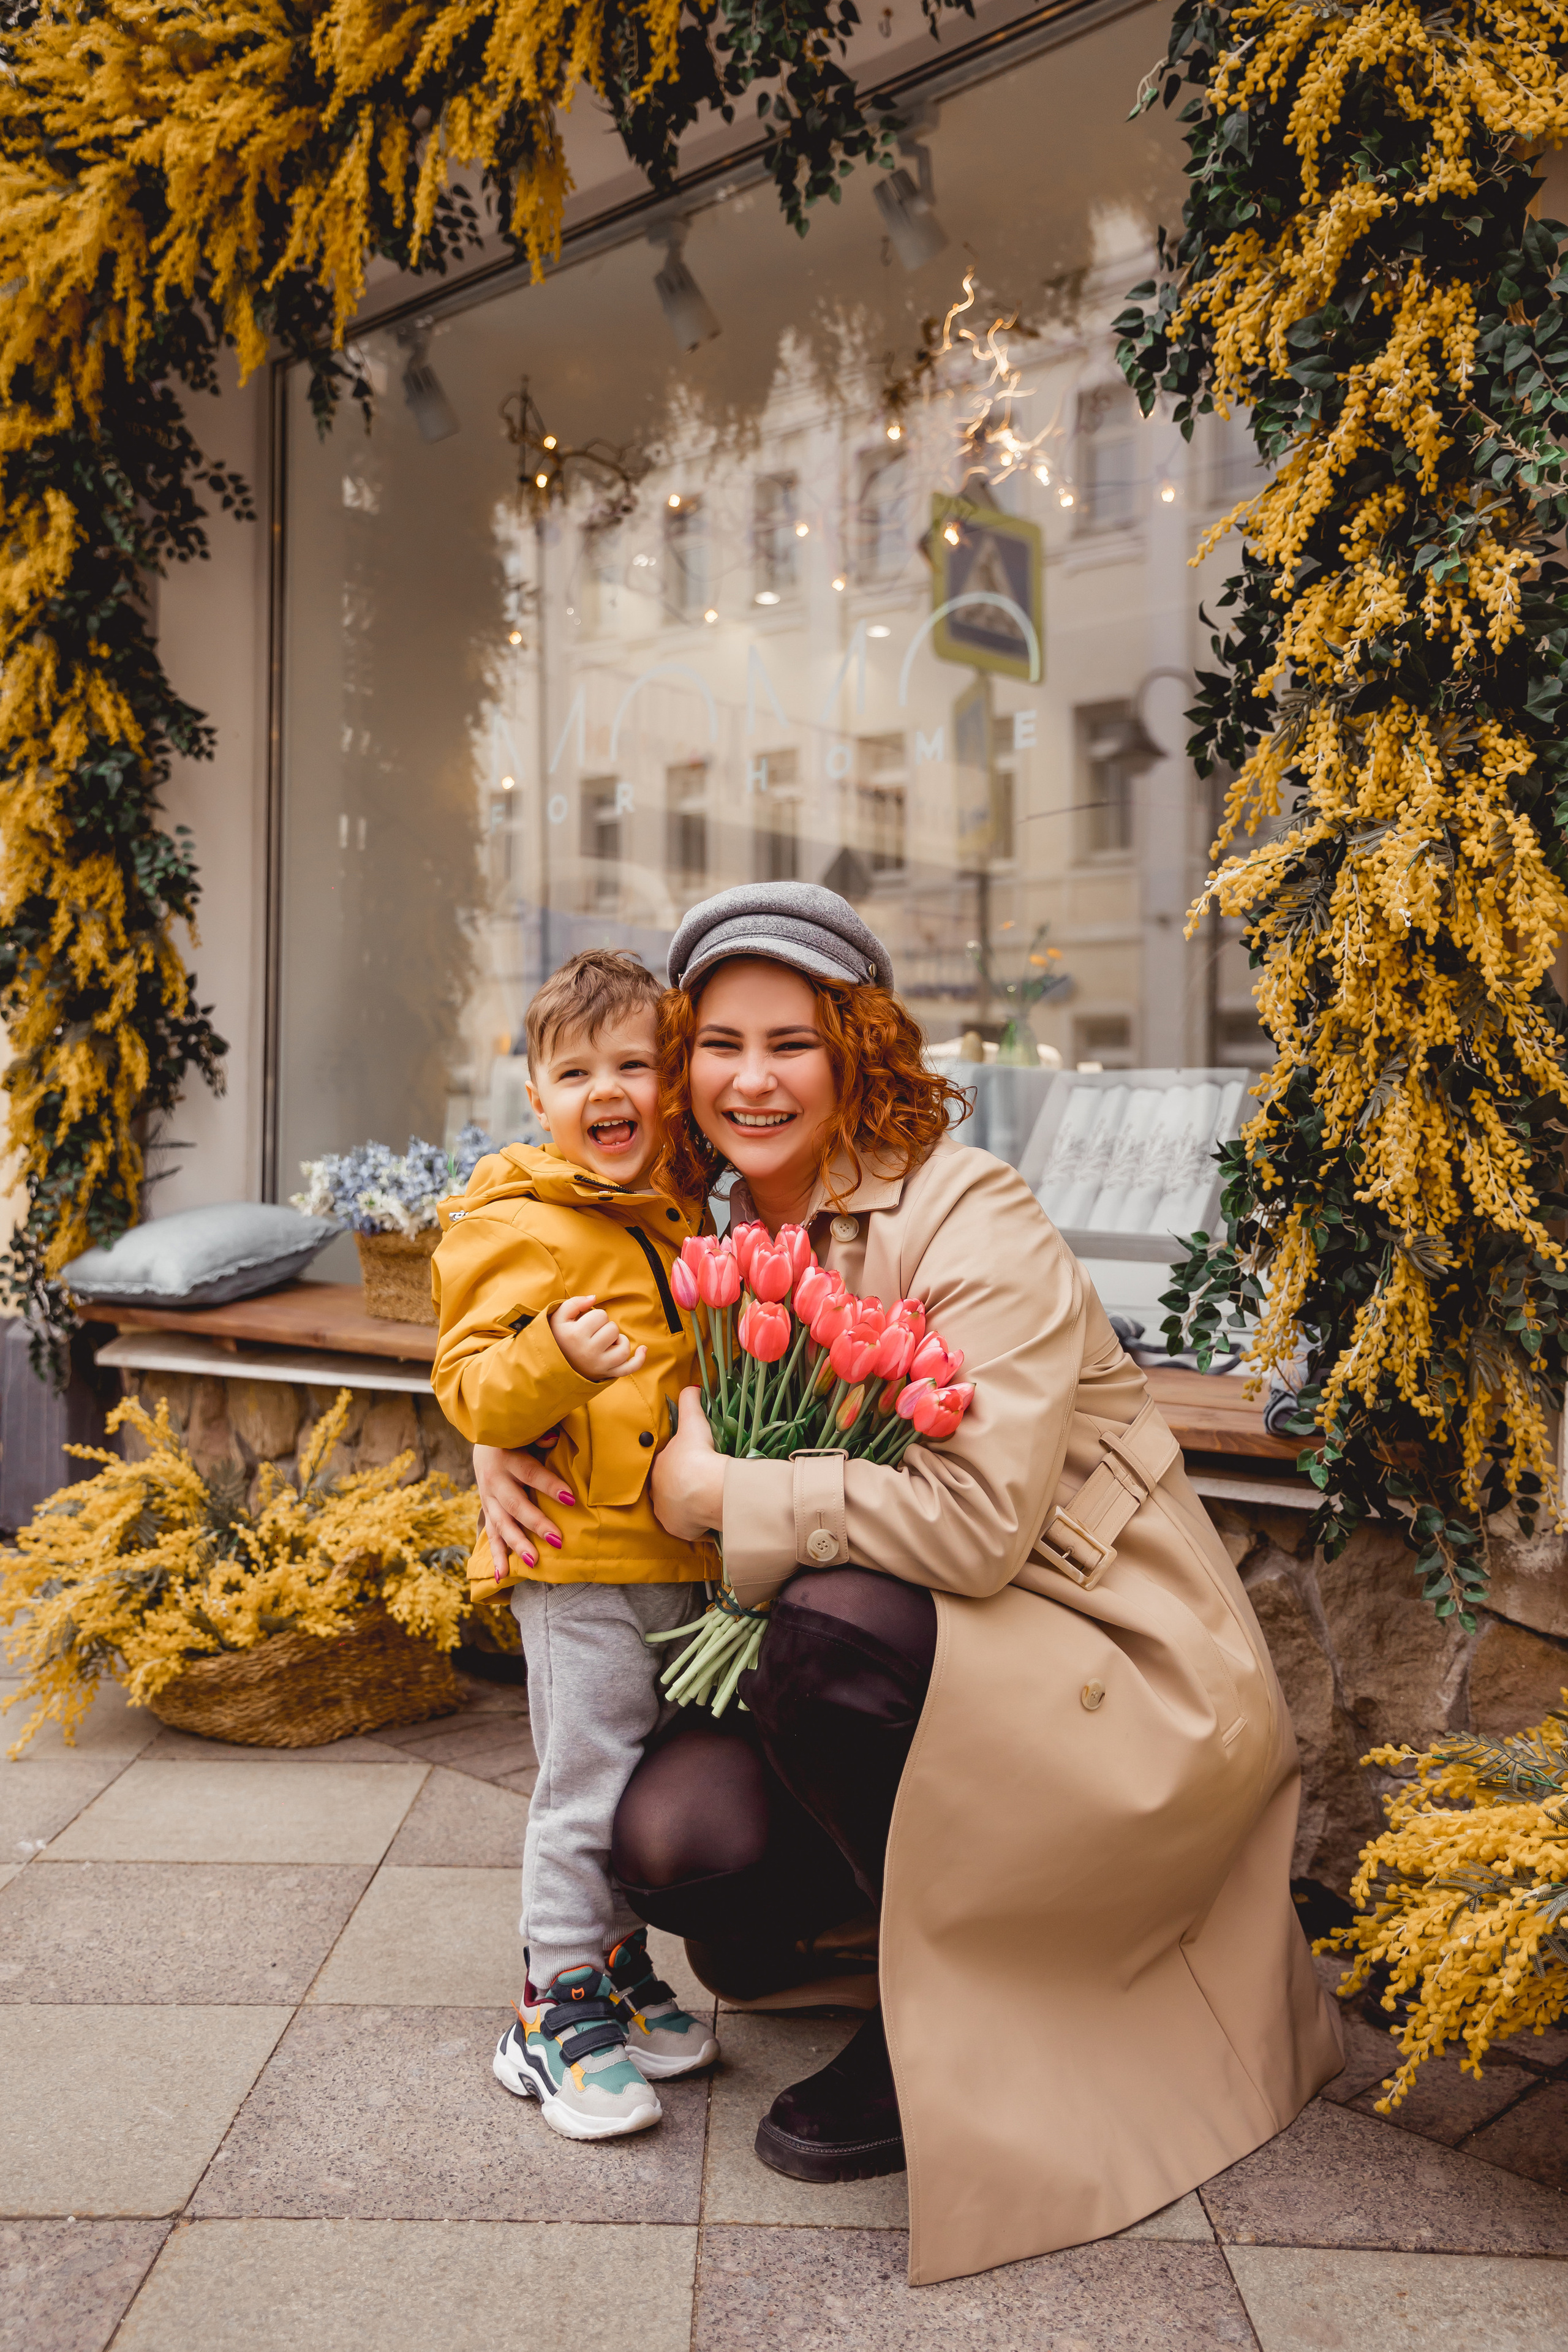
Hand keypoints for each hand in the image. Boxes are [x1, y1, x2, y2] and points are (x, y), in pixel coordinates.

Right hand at [473, 1441, 574, 1581]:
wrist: (484, 1442)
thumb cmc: (517, 1436)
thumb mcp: (525, 1431)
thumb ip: (539, 1435)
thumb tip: (552, 1439)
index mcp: (508, 1458)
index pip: (531, 1473)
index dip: (549, 1485)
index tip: (570, 1498)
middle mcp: (495, 1480)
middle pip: (516, 1505)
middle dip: (536, 1523)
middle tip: (557, 1540)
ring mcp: (489, 1498)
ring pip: (502, 1524)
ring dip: (517, 1544)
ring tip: (534, 1561)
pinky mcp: (487, 1511)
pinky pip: (491, 1536)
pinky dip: (497, 1556)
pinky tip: (502, 1576)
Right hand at [550, 1294, 647, 1381]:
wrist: (554, 1365)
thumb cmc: (559, 1337)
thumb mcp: (558, 1317)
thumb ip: (575, 1302)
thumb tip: (594, 1298)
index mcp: (575, 1336)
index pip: (601, 1315)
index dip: (595, 1316)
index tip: (585, 1324)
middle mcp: (589, 1352)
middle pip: (613, 1329)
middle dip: (605, 1327)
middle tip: (592, 1334)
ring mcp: (600, 1365)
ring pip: (623, 1347)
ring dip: (618, 1340)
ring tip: (605, 1341)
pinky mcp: (607, 1374)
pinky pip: (629, 1368)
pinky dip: (639, 1359)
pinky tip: (643, 1349)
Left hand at [652, 1386, 724, 1540]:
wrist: (703, 1487)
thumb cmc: (695, 1453)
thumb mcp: (692, 1422)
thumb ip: (689, 1402)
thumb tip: (692, 1387)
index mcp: (657, 1469)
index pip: (664, 1468)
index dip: (678, 1466)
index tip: (692, 1466)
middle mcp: (657, 1494)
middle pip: (669, 1491)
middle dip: (681, 1489)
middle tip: (701, 1485)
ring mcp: (667, 1515)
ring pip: (678, 1511)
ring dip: (689, 1508)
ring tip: (706, 1502)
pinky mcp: (679, 1530)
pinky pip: (689, 1528)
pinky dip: (698, 1524)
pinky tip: (710, 1517)